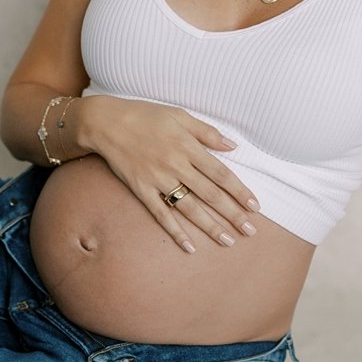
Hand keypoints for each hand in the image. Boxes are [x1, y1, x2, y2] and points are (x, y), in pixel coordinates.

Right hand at [74, 95, 258, 252]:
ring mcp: (157, 179)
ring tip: (228, 241)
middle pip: (209, 194)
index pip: (220, 173)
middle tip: (250, 231)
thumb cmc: (144, 115)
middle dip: (232, 213)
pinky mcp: (141, 189)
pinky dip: (175, 231)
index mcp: (187, 146)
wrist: (106, 122)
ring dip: (210, 226)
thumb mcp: (178, 115)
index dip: (239, 191)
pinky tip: (189, 246)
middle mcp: (175, 165)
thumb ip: (206, 132)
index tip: (255, 206)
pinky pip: (161, 214)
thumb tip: (233, 146)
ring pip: (189, 208)